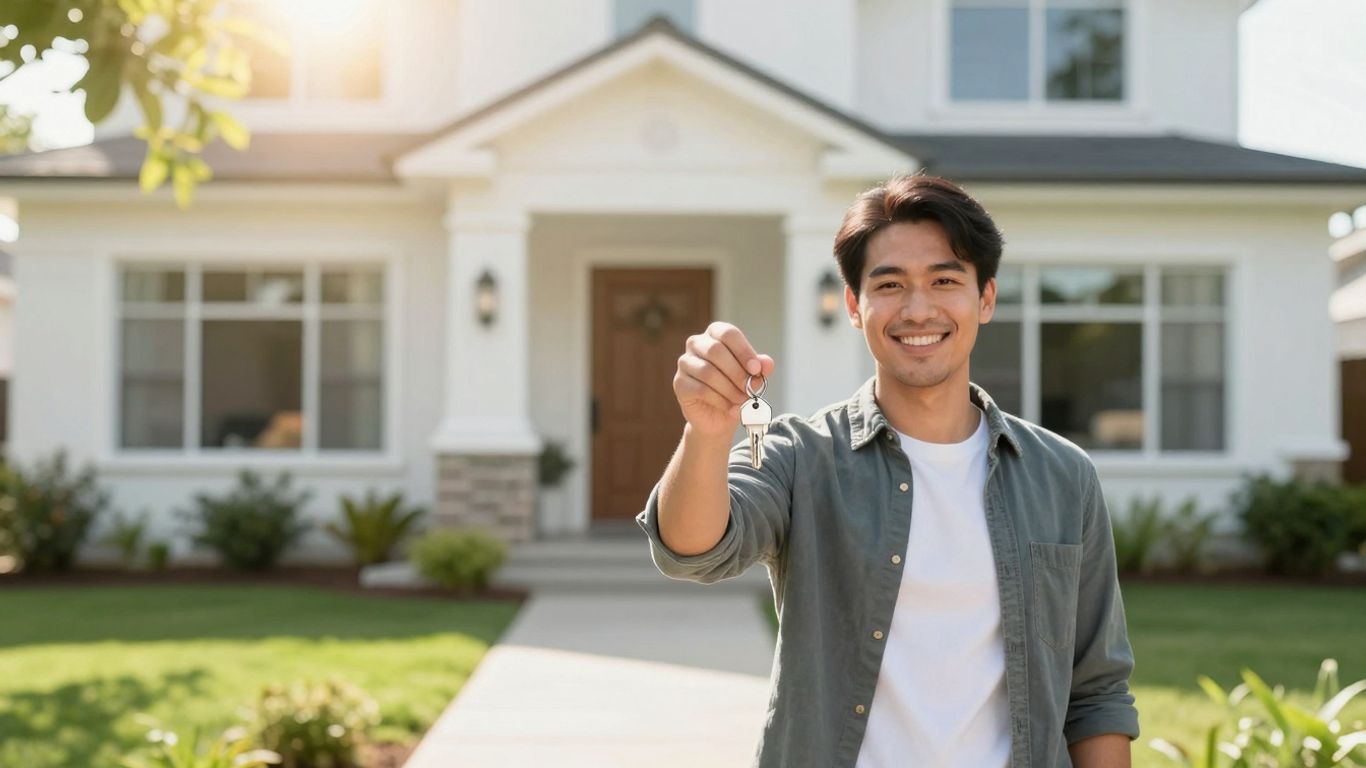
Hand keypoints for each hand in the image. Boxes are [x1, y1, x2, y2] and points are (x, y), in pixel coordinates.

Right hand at [673, 322, 775, 438]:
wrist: (718, 417)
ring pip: (708, 372)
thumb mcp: (752, 377)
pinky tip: (730, 407)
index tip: (756, 369)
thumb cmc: (734, 390)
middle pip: (716, 350)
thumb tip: (767, 363)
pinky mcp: (680, 383)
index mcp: (715, 334)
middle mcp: (696, 344)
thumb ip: (760, 368)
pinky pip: (701, 389)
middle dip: (737, 372)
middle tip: (749, 389)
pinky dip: (720, 400)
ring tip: (742, 400)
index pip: (728, 333)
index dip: (743, 350)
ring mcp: (685, 363)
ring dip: (730, 389)